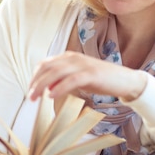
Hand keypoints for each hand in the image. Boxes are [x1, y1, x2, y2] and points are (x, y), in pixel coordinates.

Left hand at [28, 51, 147, 101]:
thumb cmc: (101, 80)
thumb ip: (64, 79)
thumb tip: (47, 87)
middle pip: (48, 68)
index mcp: (69, 57)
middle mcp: (74, 58)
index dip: (35, 75)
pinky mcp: (91, 74)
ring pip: (56, 73)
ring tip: (35, 98)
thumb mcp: (79, 78)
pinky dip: (59, 87)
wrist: (125, 80)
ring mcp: (83, 65)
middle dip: (36, 82)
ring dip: (42, 85)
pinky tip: (51, 95)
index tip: (30, 88)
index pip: (46, 63)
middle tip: (29, 96)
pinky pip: (71, 80)